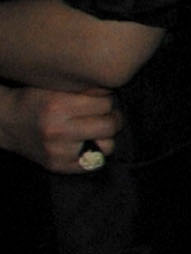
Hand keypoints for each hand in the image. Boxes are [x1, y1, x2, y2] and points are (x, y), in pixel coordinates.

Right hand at [0, 85, 120, 172]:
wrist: (6, 123)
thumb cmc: (35, 101)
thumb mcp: (56, 87)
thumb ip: (86, 90)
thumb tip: (115, 91)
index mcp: (59, 107)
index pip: (106, 102)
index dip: (106, 99)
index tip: (101, 99)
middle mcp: (58, 131)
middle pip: (110, 125)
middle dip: (112, 118)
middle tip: (104, 115)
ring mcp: (58, 152)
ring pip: (108, 146)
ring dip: (106, 137)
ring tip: (94, 130)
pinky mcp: (58, 166)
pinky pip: (95, 163)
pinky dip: (95, 152)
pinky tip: (85, 143)